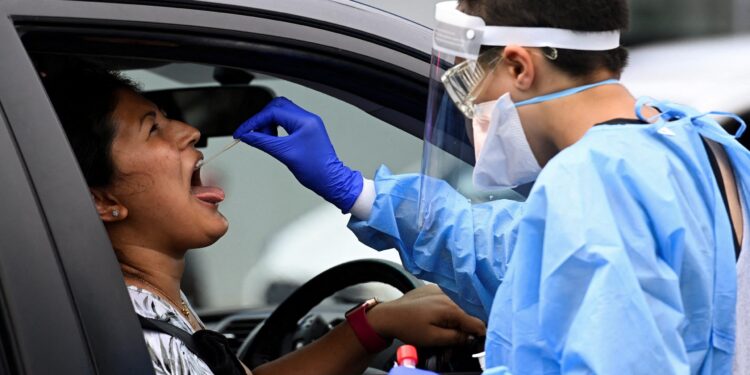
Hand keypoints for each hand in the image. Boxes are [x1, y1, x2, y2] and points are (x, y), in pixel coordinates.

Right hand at [234, 97, 362, 211]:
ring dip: (269, 123)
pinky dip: (276, 127)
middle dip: (261, 119)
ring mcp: (308, 123)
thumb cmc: (315, 170)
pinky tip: (272, 139)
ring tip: (265, 139)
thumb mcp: (284, 154)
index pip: (273, 112)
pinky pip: (287, 121)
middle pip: (277, 107)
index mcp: (304, 121)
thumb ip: (263, 142)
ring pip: (281, 113)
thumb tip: (247, 136)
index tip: (242, 132)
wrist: (331, 180)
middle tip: (253, 134)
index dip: (254, 121)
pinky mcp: (307, 130)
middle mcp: (308, 118)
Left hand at [367, 285, 485, 346]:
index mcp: (450, 308)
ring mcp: (440, 289)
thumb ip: (456, 338)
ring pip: (457, 306)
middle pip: (466, 314)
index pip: (476, 322)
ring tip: (440, 326)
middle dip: (463, 327)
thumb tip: (471, 337)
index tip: (474, 342)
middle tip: (453, 337)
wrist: (389, 315)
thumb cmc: (408, 327)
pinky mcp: (432, 288)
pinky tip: (433, 316)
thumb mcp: (433, 339)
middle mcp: (448, 295)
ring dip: (454, 317)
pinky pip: (446, 299)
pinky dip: (445, 308)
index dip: (478, 334)